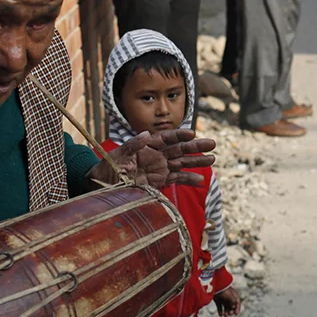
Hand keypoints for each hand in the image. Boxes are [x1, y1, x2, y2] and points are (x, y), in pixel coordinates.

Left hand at [88, 129, 216, 189]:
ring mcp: (160, 168)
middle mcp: (157, 155)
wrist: (104, 183)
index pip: (167, 138)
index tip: (191, 133)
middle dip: (196, 146)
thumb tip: (145, 133)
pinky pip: (176, 179)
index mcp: (148, 145)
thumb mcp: (118, 154)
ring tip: (212, 159)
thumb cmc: (109, 166)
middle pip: (179, 149)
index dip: (179, 135)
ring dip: (197, 161)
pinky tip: (200, 179)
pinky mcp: (160, 181)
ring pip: (182, 163)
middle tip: (212, 143)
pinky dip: (188, 179)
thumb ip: (133, 144)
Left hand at [214, 287, 241, 316]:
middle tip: (229, 314)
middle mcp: (229, 297)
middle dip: (231, 311)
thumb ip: (233, 302)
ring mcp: (223, 298)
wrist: (214, 285)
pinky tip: (220, 315)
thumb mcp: (230, 296)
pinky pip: (220, 307)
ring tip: (225, 315)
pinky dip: (220, 311)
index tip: (236, 314)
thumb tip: (233, 308)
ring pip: (226, 307)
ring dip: (226, 312)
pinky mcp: (217, 300)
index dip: (237, 308)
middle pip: (231, 306)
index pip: (237, 303)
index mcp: (233, 295)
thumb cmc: (223, 290)